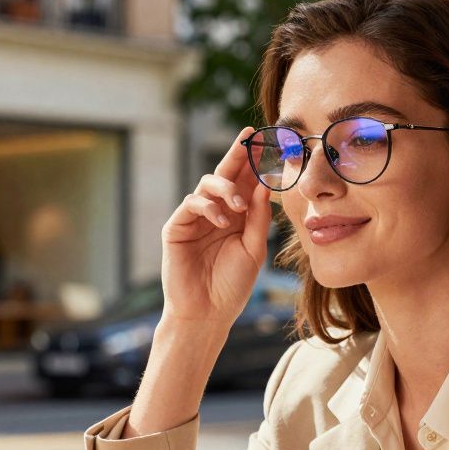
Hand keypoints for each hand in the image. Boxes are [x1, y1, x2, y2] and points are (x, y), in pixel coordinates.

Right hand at [160, 126, 273, 328]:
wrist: (207, 313)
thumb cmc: (232, 286)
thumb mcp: (254, 249)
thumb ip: (258, 217)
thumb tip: (265, 185)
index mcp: (236, 217)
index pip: (246, 183)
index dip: (256, 163)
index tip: (270, 142)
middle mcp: (216, 212)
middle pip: (225, 174)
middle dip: (237, 154)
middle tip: (250, 136)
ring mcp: (195, 218)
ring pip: (207, 184)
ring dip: (225, 187)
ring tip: (238, 205)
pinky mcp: (177, 227)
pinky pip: (191, 203)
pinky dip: (208, 207)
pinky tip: (222, 221)